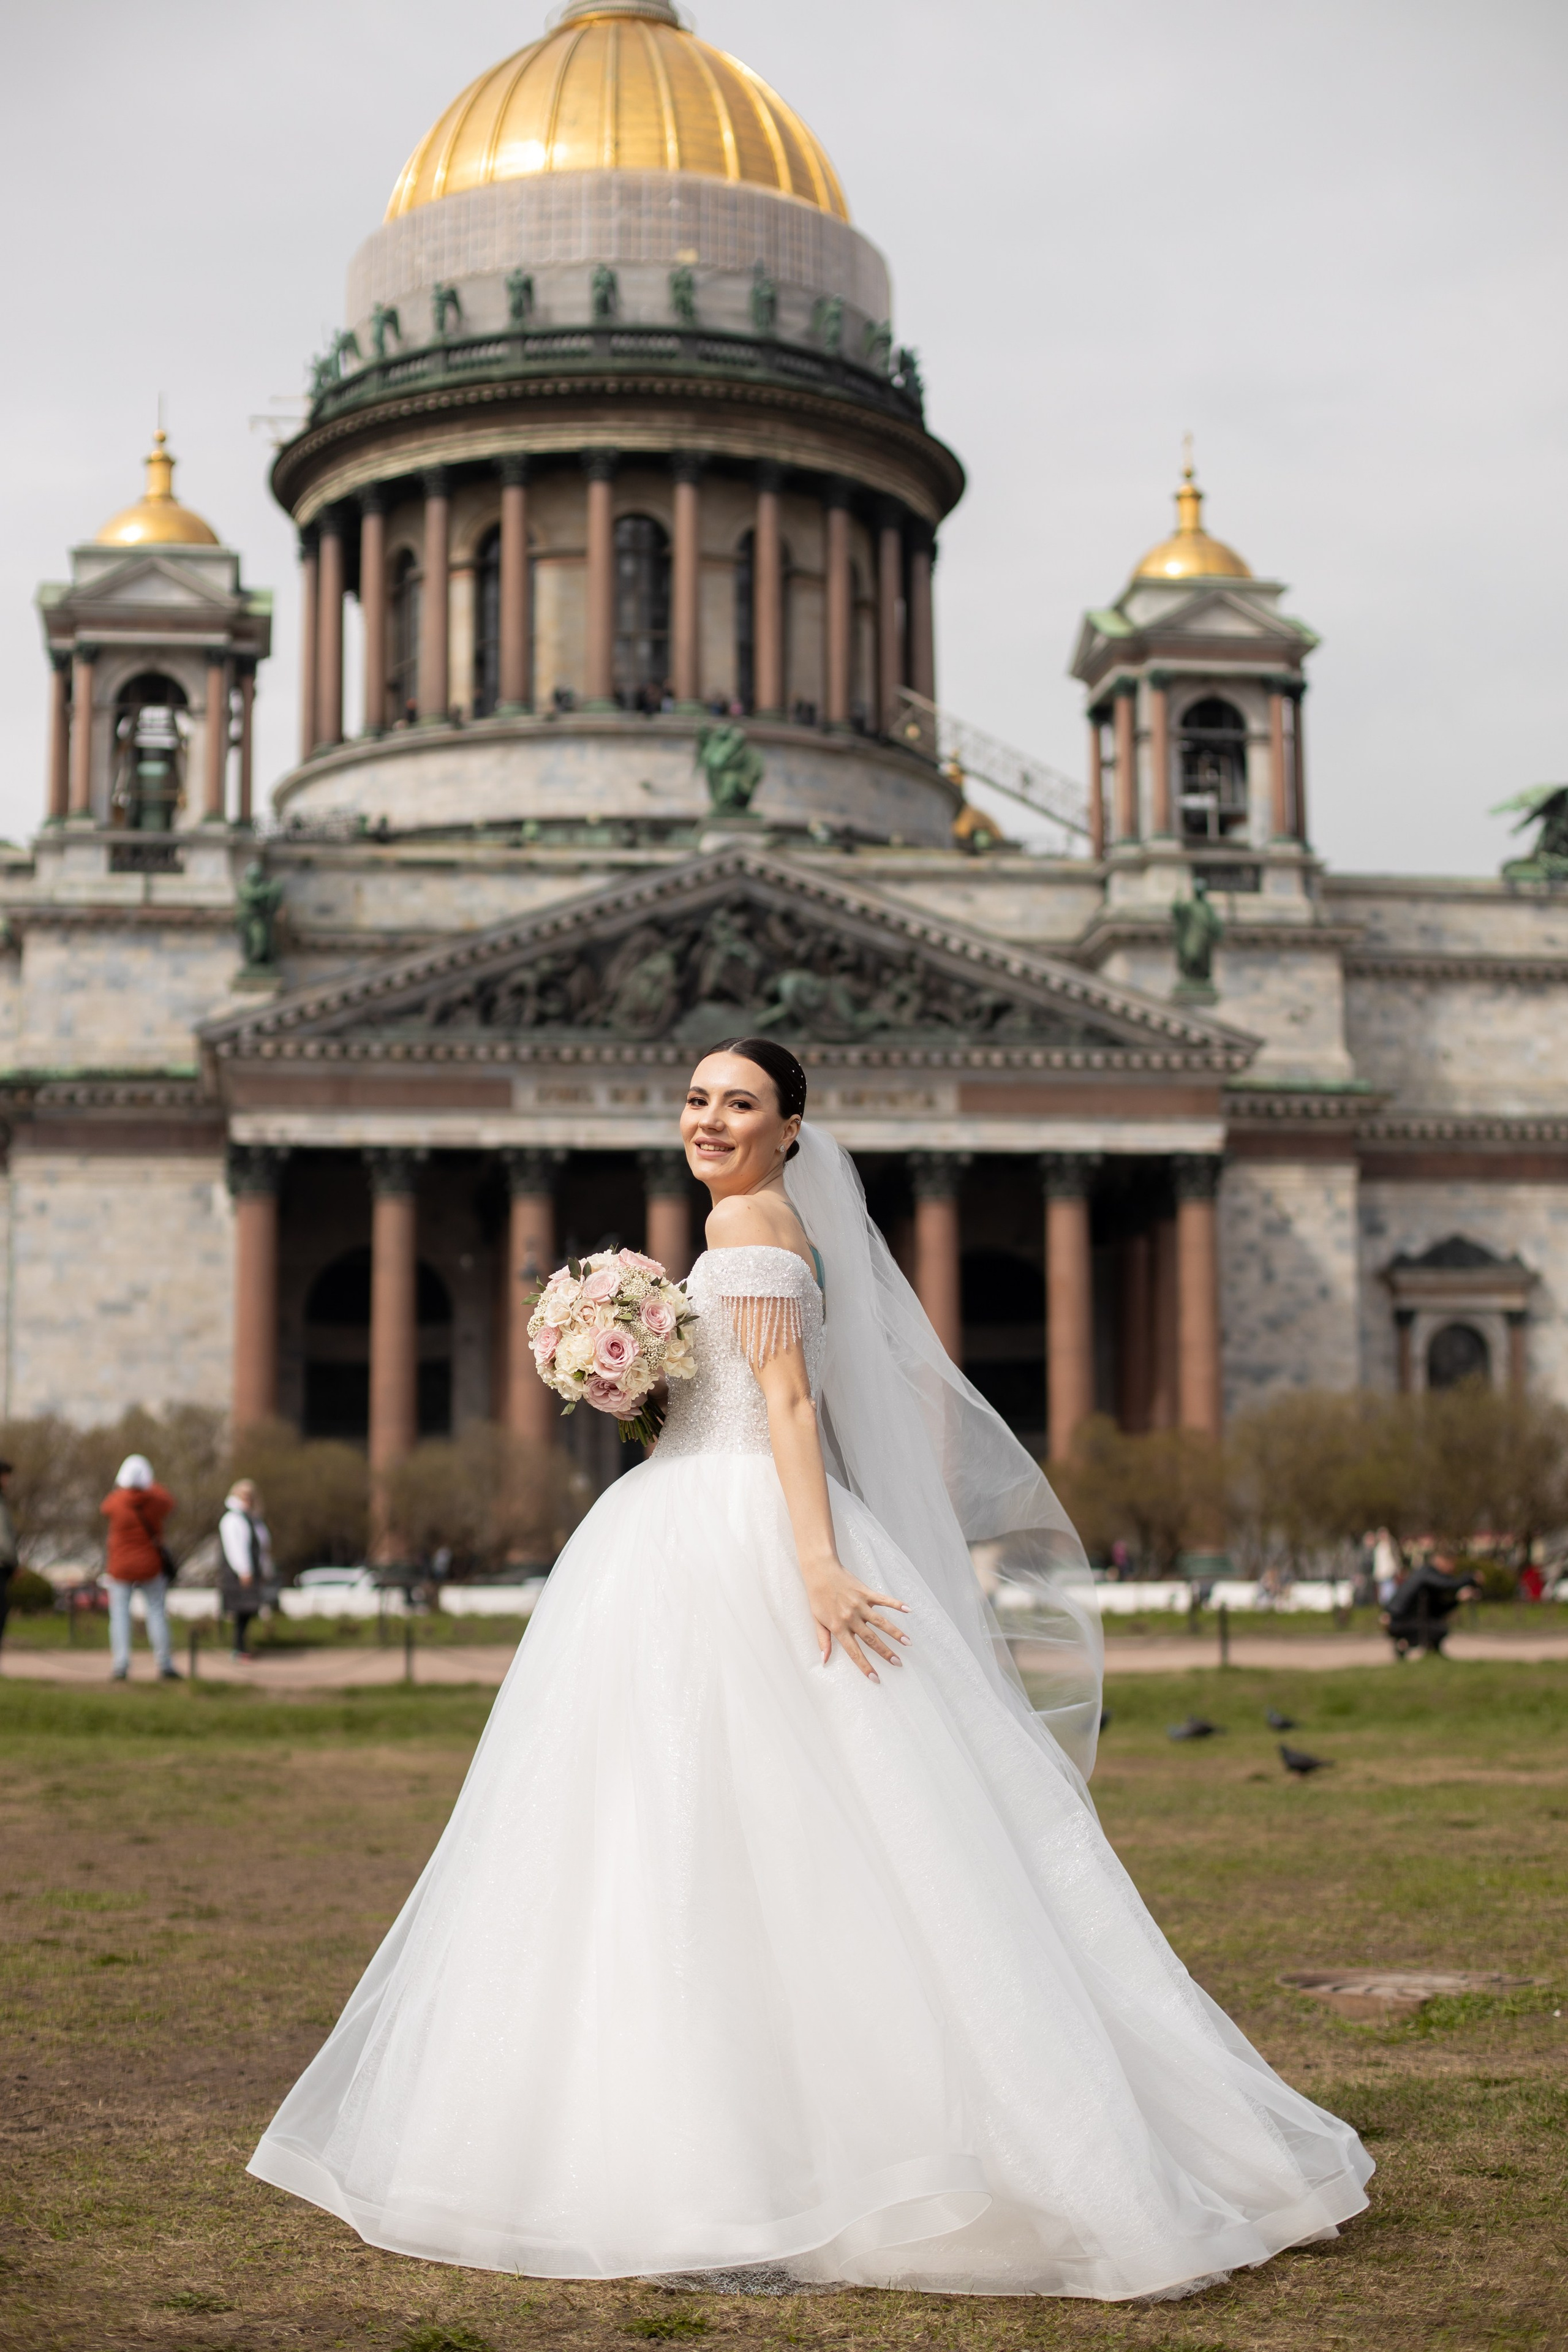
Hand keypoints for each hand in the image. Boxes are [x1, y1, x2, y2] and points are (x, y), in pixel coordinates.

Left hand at [803, 1559, 908, 1681]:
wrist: (819, 1571)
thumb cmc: (817, 1596)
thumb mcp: (817, 1620)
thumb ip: (823, 1641)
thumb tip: (824, 1660)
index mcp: (838, 1627)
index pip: (854, 1652)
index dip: (865, 1666)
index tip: (875, 1678)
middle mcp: (851, 1618)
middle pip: (871, 1639)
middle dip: (885, 1653)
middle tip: (898, 1663)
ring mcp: (860, 1605)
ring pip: (881, 1622)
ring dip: (895, 1633)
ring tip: (907, 1643)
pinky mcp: (866, 1592)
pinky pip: (883, 1600)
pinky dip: (896, 1604)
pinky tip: (908, 1610)